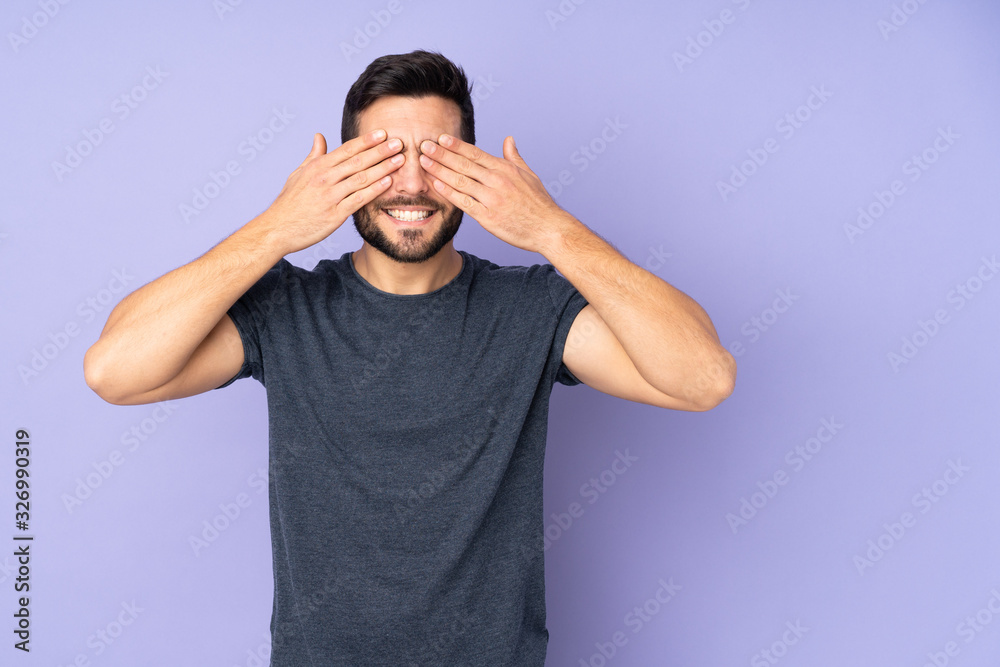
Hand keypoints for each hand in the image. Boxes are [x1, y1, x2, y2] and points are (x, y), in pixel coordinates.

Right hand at [263, 130, 403, 254]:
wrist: (277, 228)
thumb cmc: (289, 202)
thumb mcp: (298, 174)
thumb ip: (313, 156)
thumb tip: (319, 136)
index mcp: (317, 167)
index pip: (346, 149)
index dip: (366, 141)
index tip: (382, 133)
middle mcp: (325, 178)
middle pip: (358, 161)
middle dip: (380, 151)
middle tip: (399, 142)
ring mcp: (330, 196)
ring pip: (361, 178)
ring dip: (383, 168)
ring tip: (400, 160)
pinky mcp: (335, 214)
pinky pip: (358, 199)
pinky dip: (374, 190)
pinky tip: (388, 182)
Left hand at [417, 134, 572, 253]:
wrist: (548, 228)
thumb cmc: (539, 203)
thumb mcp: (529, 175)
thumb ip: (514, 157)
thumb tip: (508, 139)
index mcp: (505, 170)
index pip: (476, 153)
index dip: (456, 145)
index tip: (441, 138)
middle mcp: (497, 181)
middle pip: (464, 164)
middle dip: (441, 154)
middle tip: (423, 145)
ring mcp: (492, 199)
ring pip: (461, 181)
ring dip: (439, 171)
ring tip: (423, 162)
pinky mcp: (488, 217)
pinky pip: (464, 202)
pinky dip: (449, 193)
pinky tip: (436, 185)